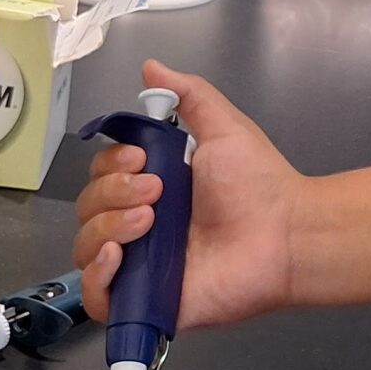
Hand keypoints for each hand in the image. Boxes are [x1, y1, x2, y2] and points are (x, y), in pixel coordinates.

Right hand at [73, 64, 299, 327]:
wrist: (285, 233)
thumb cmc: (258, 183)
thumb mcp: (222, 126)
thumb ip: (187, 95)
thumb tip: (151, 67)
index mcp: (153, 188)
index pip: (101, 176)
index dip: (111, 165)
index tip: (141, 158)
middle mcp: (141, 226)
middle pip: (88, 208)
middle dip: (112, 192)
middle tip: (156, 191)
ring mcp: (141, 265)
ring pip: (85, 247)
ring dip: (106, 226)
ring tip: (149, 220)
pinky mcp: (146, 302)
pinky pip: (96, 297)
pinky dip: (96, 276)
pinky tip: (117, 256)